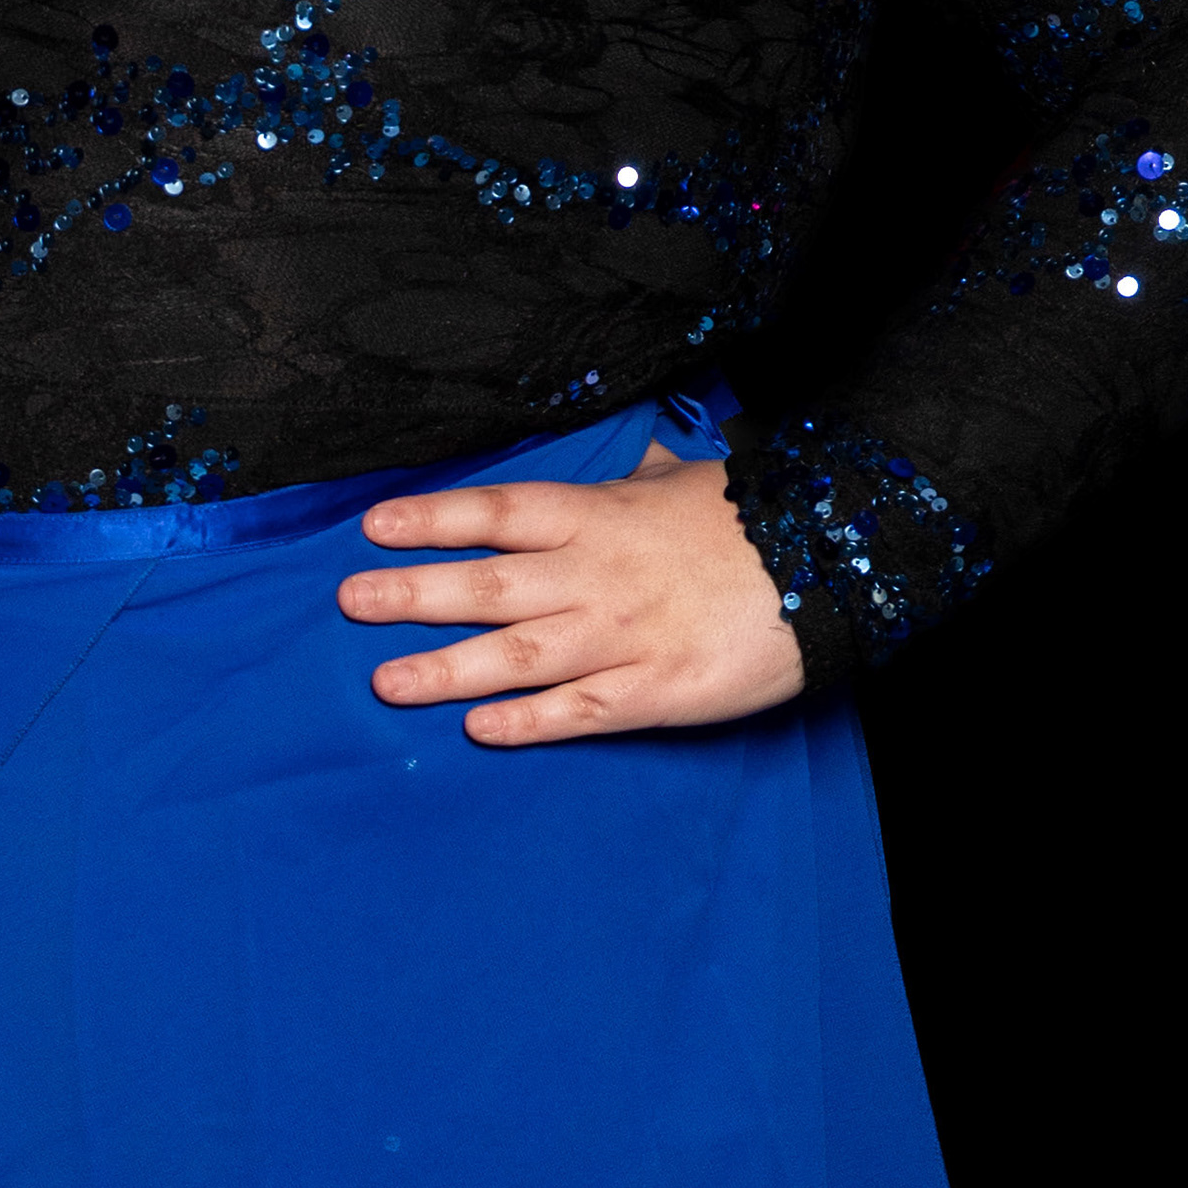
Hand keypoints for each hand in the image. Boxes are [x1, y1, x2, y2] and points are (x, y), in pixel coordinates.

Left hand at [339, 444, 806, 743]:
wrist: (836, 565)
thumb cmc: (758, 518)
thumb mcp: (691, 480)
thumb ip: (648, 478)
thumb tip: (640, 459)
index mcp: (600, 514)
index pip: (498, 512)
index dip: (433, 520)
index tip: (374, 528)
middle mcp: (597, 574)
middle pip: (488, 584)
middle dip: (414, 594)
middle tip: (351, 604)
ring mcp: (624, 635)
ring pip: (517, 655)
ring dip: (447, 670)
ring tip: (386, 683)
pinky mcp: (657, 690)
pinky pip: (579, 710)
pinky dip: (527, 721)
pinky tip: (479, 729)